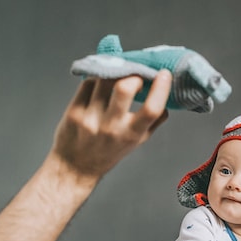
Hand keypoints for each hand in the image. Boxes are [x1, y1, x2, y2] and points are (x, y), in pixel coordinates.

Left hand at [51, 71, 171, 179]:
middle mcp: (111, 127)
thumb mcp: (136, 142)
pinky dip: (97, 79)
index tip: (163, 75)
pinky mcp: (74, 111)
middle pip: (124, 88)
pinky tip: (100, 86)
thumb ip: (152, 123)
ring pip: (105, 80)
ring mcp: (90, 119)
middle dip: (133, 75)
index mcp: (131, 134)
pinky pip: (88, 84)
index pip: (151, 109)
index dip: (161, 89)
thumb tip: (166, 101)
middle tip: (134, 77)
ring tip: (117, 78)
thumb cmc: (109, 152)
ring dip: (115, 74)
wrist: (76, 166)